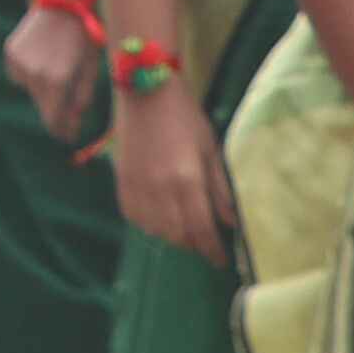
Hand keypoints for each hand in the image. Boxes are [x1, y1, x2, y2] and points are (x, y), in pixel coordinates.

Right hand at [4, 2, 104, 143]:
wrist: (64, 1)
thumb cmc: (84, 36)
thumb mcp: (91, 68)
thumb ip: (81, 97)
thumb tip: (73, 119)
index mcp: (57, 81)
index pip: (54, 119)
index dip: (62, 131)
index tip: (68, 137)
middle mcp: (34, 75)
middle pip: (42, 107)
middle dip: (55, 112)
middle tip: (67, 117)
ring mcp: (19, 63)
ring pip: (30, 90)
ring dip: (43, 90)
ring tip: (57, 72)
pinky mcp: (10, 52)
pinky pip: (19, 74)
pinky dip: (30, 74)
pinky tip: (42, 59)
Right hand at [108, 79, 231, 259]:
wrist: (144, 91)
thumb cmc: (184, 116)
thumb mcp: (211, 150)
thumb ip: (220, 189)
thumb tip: (232, 222)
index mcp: (186, 181)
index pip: (202, 230)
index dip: (213, 251)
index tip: (223, 261)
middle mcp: (158, 190)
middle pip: (177, 236)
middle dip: (194, 245)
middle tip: (206, 242)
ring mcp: (136, 187)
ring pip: (155, 231)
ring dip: (172, 236)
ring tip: (185, 230)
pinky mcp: (121, 182)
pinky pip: (134, 218)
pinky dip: (149, 225)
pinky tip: (160, 217)